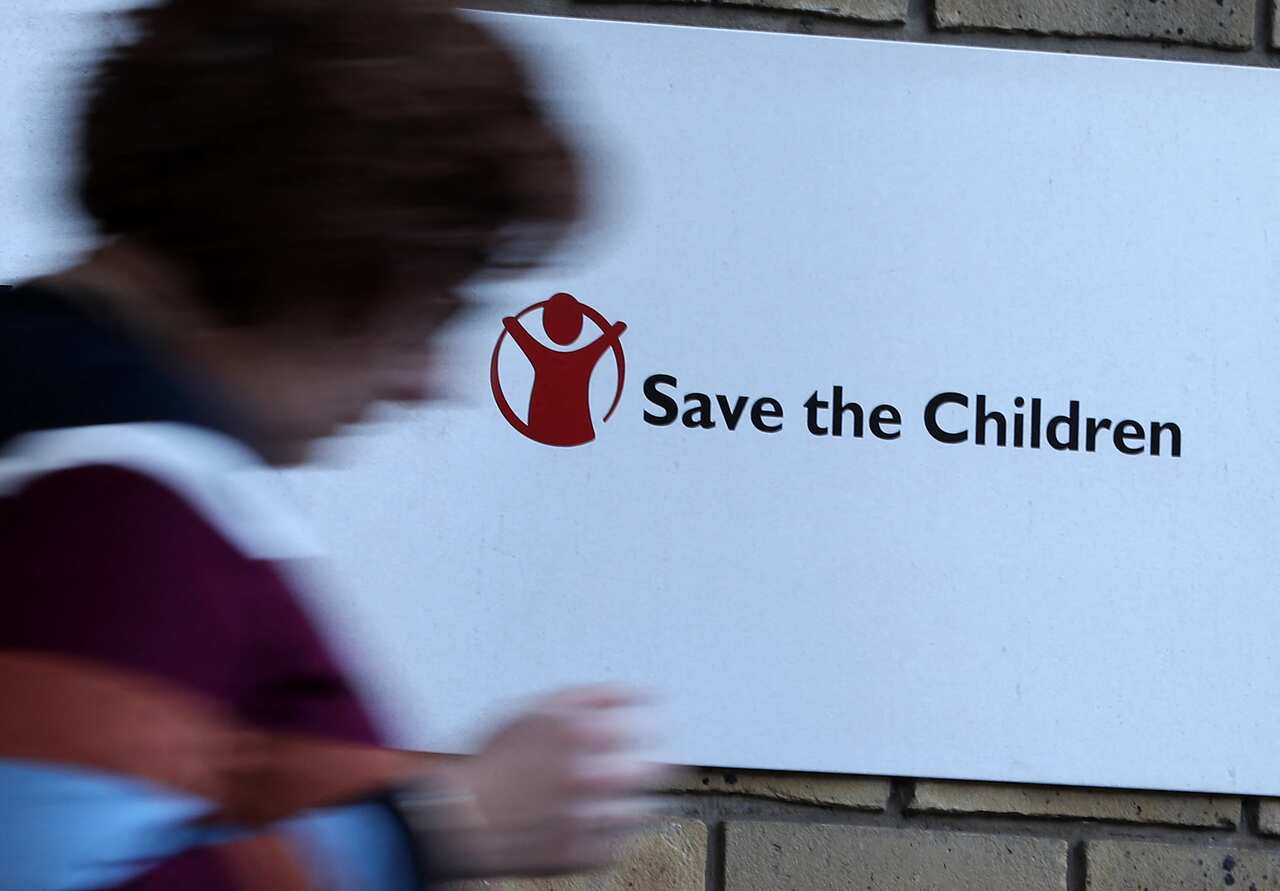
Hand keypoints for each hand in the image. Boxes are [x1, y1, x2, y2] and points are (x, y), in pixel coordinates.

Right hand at [427, 687, 667, 877]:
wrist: (460, 818)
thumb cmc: (491, 764)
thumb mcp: (533, 710)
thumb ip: (586, 697)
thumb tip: (631, 691)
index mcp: (583, 733)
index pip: (647, 712)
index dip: (654, 708)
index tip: (657, 710)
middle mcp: (593, 775)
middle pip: (652, 762)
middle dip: (645, 756)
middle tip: (630, 755)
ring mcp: (591, 819)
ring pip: (643, 805)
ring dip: (631, 795)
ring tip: (606, 790)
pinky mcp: (585, 854)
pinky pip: (620, 840)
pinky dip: (612, 828)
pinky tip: (591, 816)